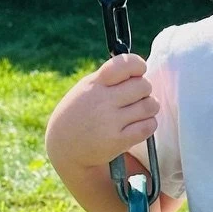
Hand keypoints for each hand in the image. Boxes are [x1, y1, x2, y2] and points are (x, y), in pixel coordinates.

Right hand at [46, 53, 157, 173]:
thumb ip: (109, 78)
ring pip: (150, 105)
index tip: (138, 73)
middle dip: (144, 91)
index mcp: (94, 83)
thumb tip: (140, 72)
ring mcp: (110, 121)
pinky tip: (139, 125)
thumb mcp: (85, 89)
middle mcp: (102, 100)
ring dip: (150, 108)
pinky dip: (149, 124)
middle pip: (144, 85)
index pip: (126, 64)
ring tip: (139, 112)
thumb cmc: (79, 114)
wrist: (62, 147)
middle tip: (136, 98)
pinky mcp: (117, 141)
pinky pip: (148, 126)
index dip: (138, 66)